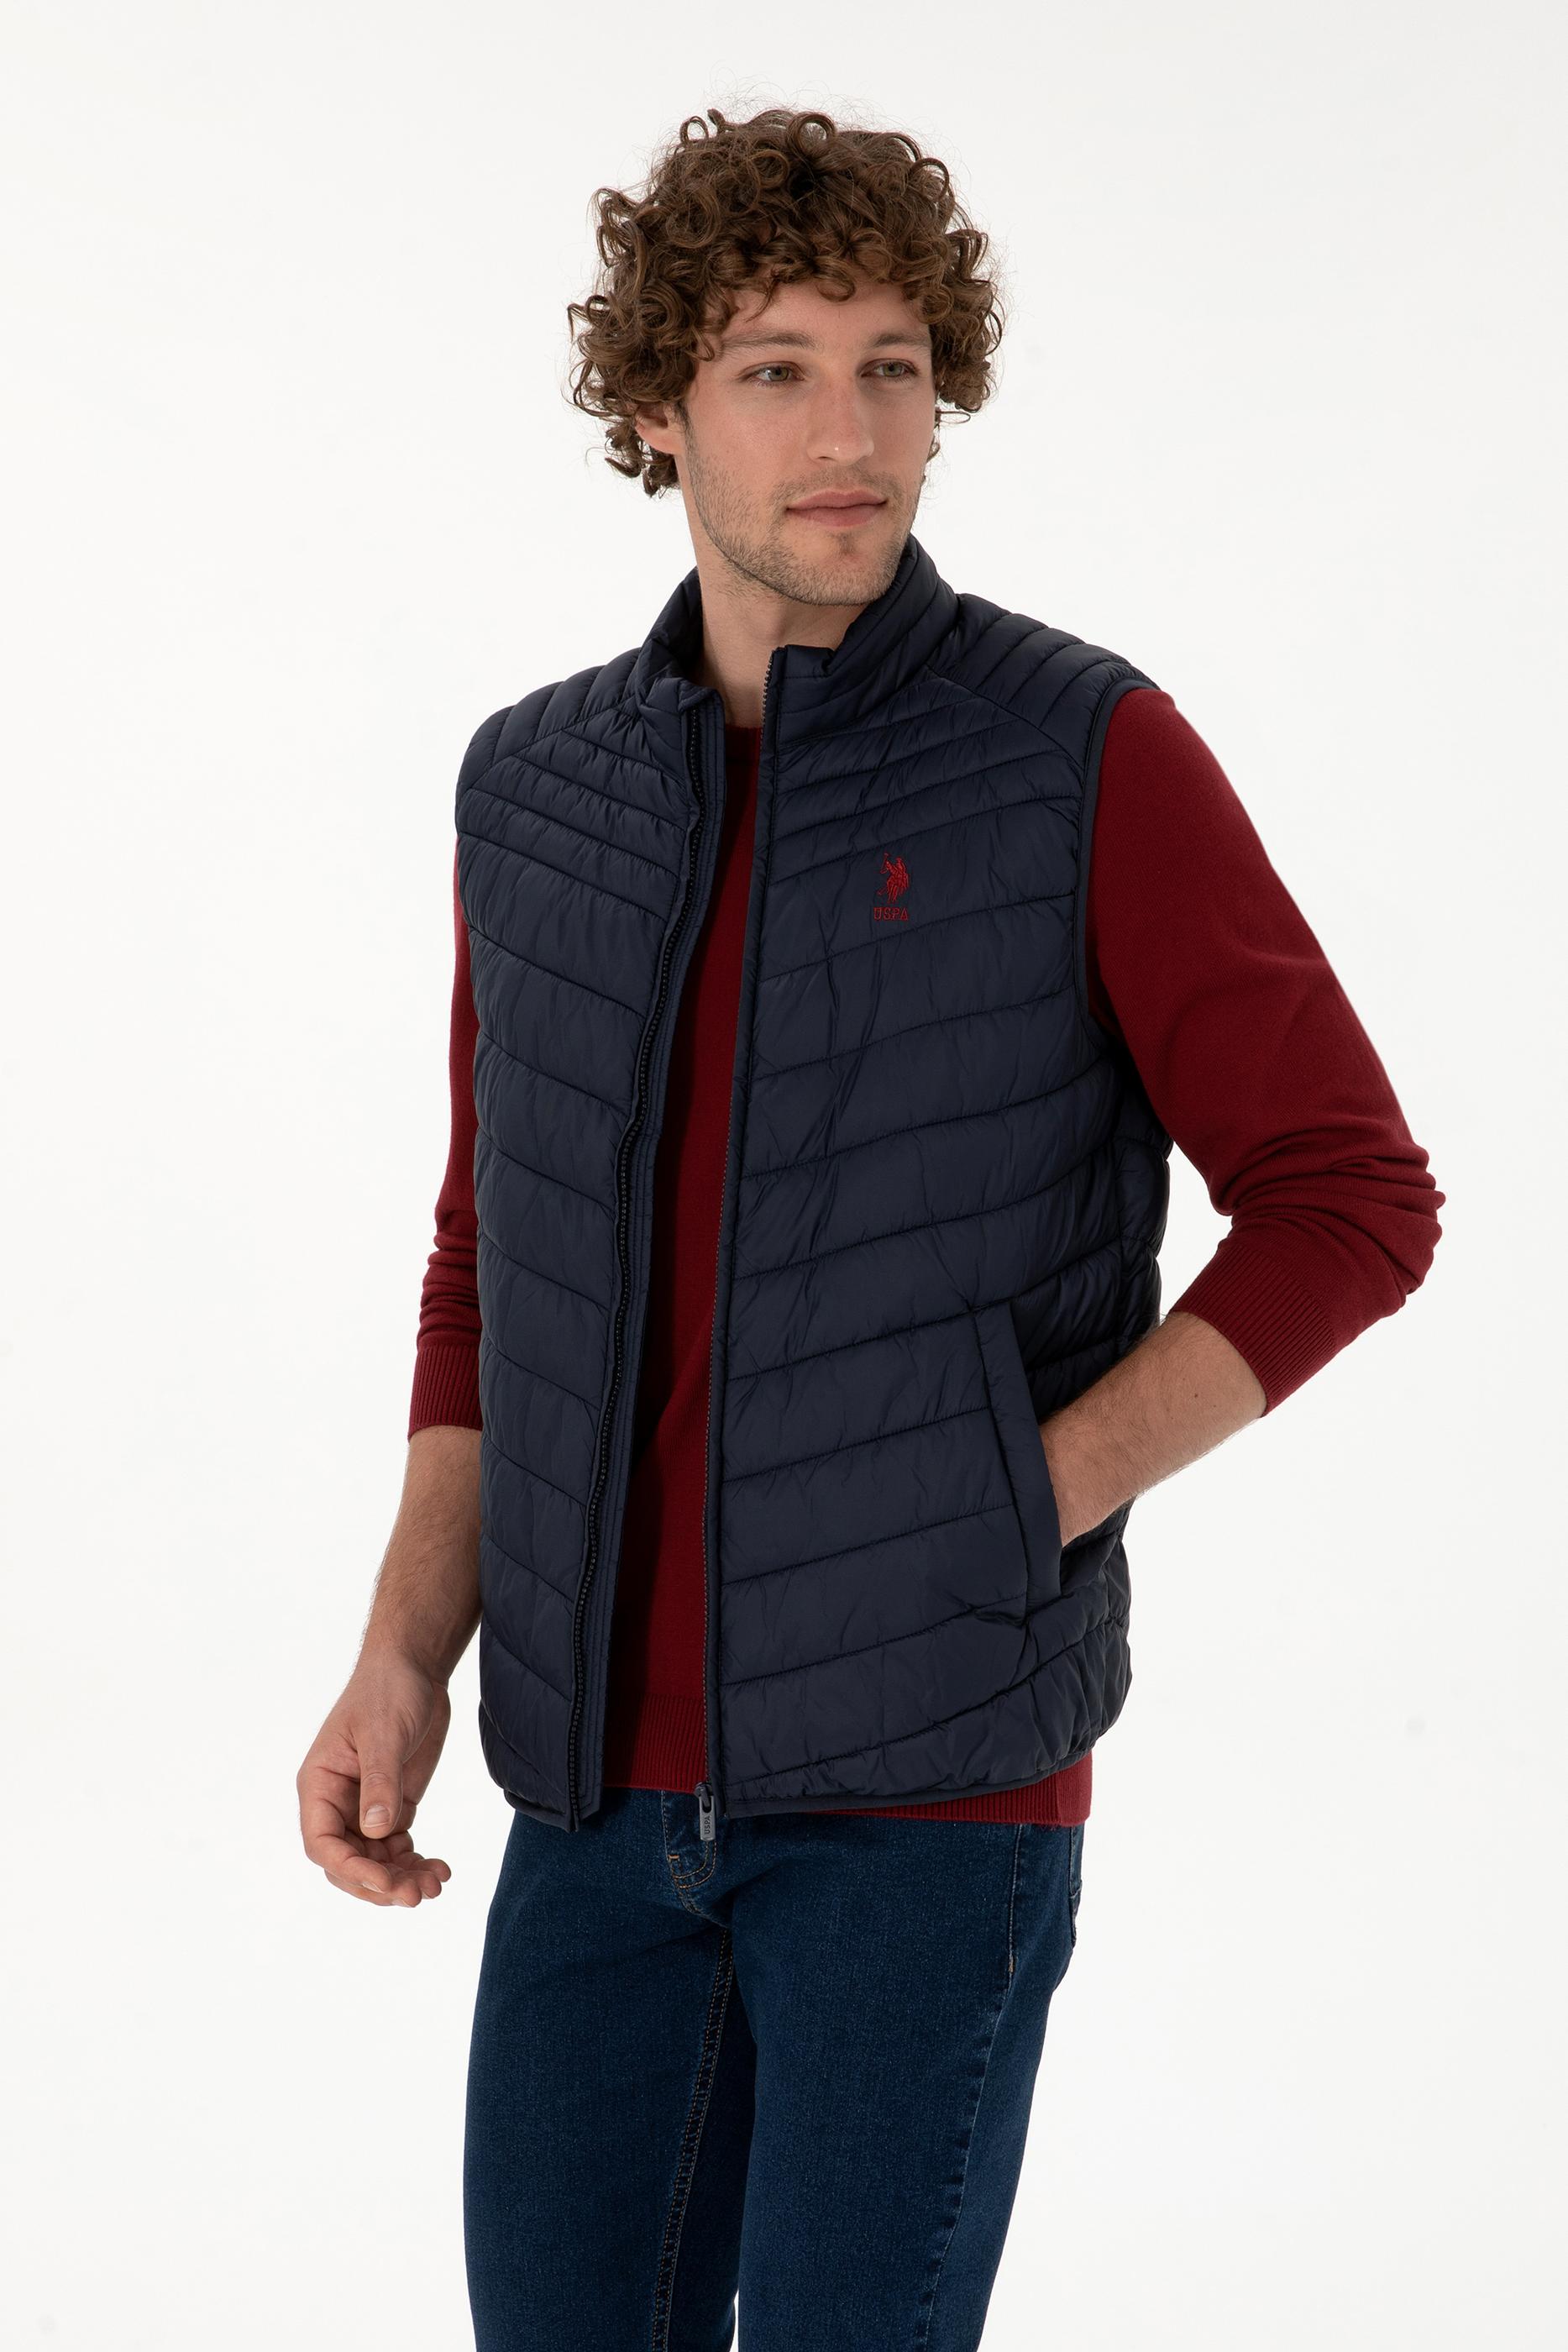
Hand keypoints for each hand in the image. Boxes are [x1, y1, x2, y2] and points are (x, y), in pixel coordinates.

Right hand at [297, 1650, 453, 1907]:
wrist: (415, 1667)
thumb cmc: (388, 1689)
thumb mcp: (383, 1733)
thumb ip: (379, 1781)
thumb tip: (375, 1833)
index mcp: (320, 1785)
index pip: (322, 1843)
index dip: (350, 1869)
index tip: (385, 1882)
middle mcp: (337, 1803)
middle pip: (349, 1862)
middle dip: (381, 1883)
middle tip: (418, 1895)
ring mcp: (365, 1807)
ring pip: (376, 1862)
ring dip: (403, 1879)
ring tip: (437, 1884)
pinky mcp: (392, 1805)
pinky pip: (397, 1849)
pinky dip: (415, 1863)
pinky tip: (440, 1868)